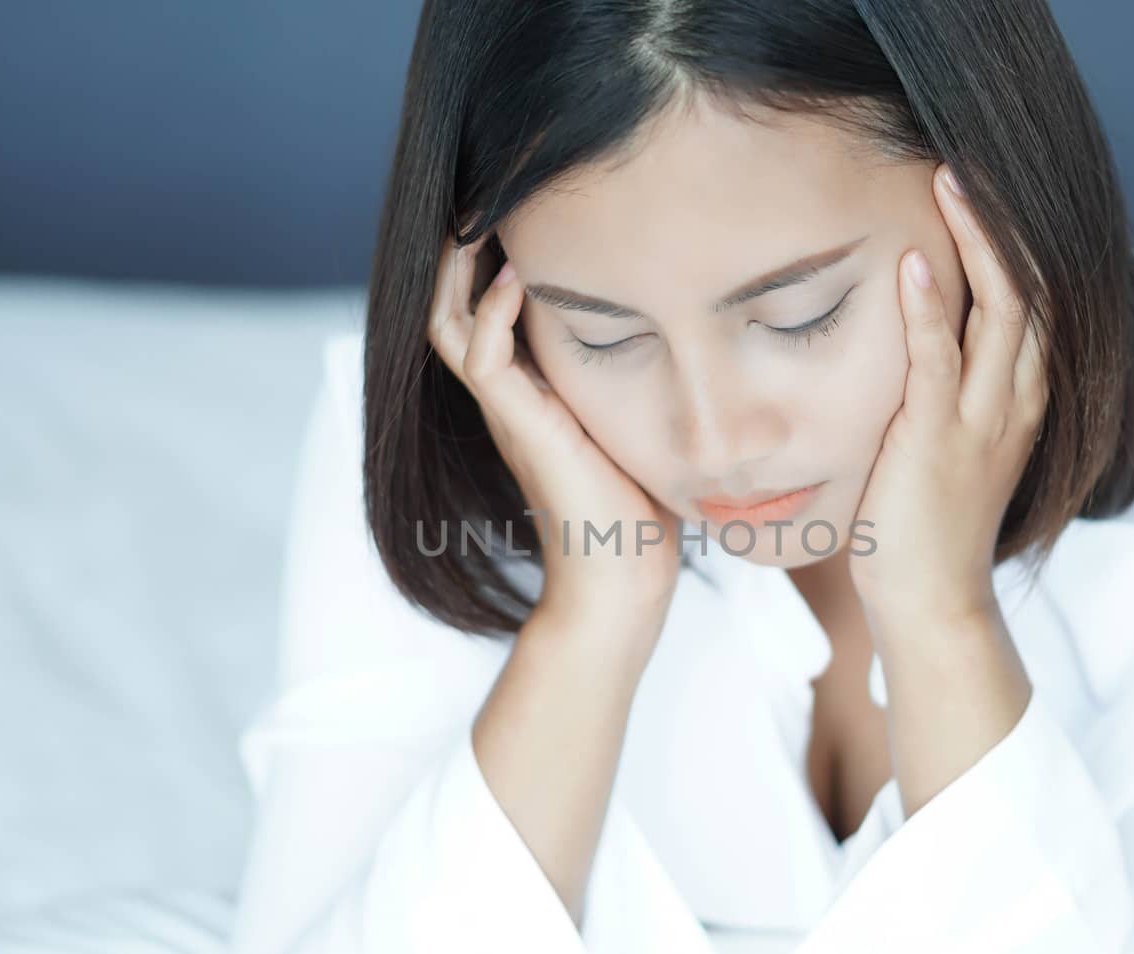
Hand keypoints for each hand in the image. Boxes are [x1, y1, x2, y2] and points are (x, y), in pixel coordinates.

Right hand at [428, 235, 683, 619]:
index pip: (486, 309)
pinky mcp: (520, 426)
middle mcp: (508, 397)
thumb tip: (684, 331)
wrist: (625, 582)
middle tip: (487, 193)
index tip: (523, 206)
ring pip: (449, 322)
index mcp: (530, 393)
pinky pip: (482, 356)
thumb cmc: (643, 512)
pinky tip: (521, 274)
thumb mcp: (638, 422)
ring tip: (484, 215)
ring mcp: (507, 412)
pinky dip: (494, 311)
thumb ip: (640, 378)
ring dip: (461, 268)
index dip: (490, 258)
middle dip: (462, 250)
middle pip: (451, 305)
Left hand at [849, 164, 1047, 628]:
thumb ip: (943, 389)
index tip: (982, 185)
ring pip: (1001, 309)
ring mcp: (983, 420)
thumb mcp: (947, 444)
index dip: (1014, 238)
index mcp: (1021, 396)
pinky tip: (912, 262)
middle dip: (1002, 220)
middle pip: (1030, 286)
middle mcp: (1016, 399)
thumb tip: (913, 341)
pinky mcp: (939, 442)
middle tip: (966, 160)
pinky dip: (929, 309)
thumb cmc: (926, 526)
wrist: (931, 603)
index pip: (1034, 296)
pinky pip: (941, 362)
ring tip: (950, 180)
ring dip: (975, 240)